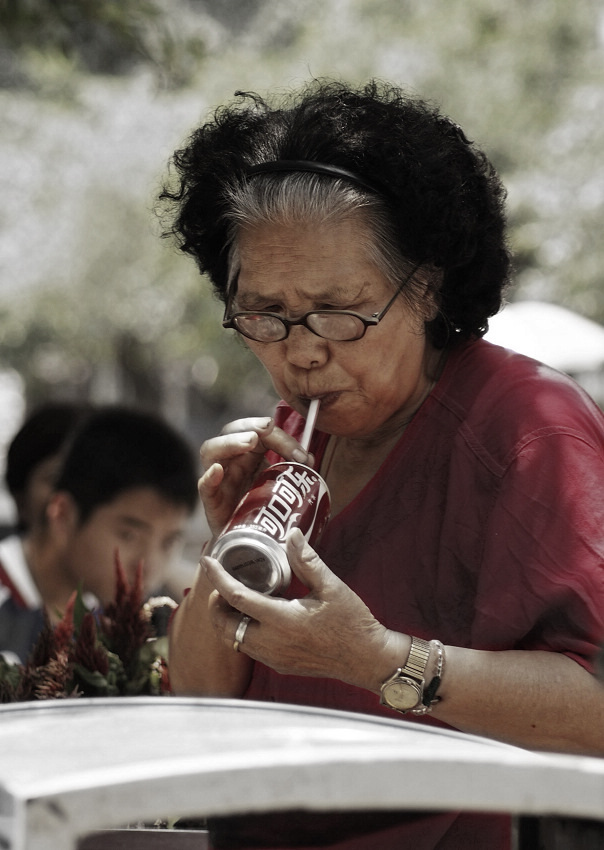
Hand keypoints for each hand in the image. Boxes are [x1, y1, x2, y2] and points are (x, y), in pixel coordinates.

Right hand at [198, 417, 313, 536]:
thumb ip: (294, 472)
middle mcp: (231, 462)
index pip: (259, 432)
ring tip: (249, 441)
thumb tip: (309, 461)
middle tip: (267, 428)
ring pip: (211, 451)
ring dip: (230, 442)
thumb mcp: (282, 487)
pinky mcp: (213, 505)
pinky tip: (218, 471)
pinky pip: (205, 487)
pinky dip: (209, 477)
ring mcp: (219, 481)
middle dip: (249, 426)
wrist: (250, 545)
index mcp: (248, 455)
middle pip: (231, 431)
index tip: (302, 455)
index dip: (280, 437)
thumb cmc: (264, 511)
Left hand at [202, 528, 392, 689]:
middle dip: (215, 603)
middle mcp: (272, 643)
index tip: (207, 561)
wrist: (367, 659)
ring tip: (236, 597)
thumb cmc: (352, 622)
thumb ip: (307, 561)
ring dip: (227, 619)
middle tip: (223, 583)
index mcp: (282, 620)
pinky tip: (256, 615)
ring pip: (233, 640)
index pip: (236, 598)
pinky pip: (248, 649)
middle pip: (224, 624)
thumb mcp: (332, 586)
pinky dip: (242, 631)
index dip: (217, 578)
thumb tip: (291, 534)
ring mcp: (274, 658)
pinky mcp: (279, 665)